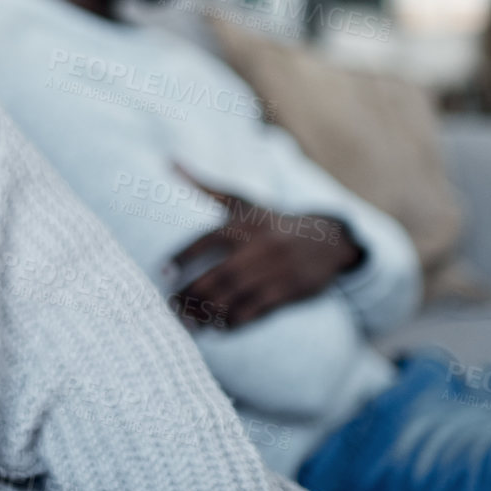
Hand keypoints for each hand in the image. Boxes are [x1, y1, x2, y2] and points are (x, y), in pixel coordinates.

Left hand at [168, 166, 363, 330]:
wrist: (327, 240)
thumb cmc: (271, 221)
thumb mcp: (243, 202)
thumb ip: (205, 187)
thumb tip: (169, 162)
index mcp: (245, 224)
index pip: (208, 240)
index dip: (184, 256)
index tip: (163, 272)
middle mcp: (260, 247)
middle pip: (220, 274)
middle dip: (192, 293)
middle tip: (171, 306)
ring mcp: (277, 271)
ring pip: (237, 296)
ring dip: (209, 312)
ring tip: (188, 322)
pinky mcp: (291, 291)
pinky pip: (259, 310)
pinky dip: (236, 321)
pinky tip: (217, 328)